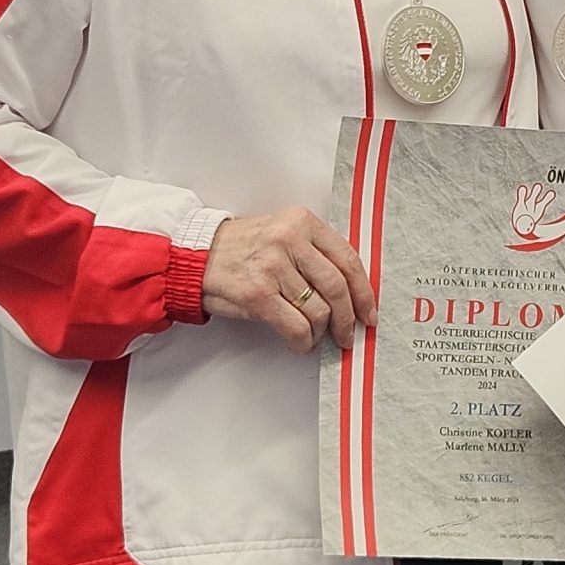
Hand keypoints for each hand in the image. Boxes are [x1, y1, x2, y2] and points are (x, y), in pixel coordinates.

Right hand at [202, 208, 373, 353]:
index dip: (363, 291)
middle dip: (348, 318)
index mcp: (301, 222)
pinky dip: (302, 341)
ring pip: (318, 310)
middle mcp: (289, 240)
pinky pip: (295, 326)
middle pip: (337, 287)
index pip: (347, 259)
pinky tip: (299, 342)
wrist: (196, 254)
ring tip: (314, 336)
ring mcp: (272, 267)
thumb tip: (349, 291)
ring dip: (320, 332)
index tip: (368, 311)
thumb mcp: (282, 233)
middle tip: (347, 334)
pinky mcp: (257, 294)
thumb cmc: (241, 248)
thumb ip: (314, 252)